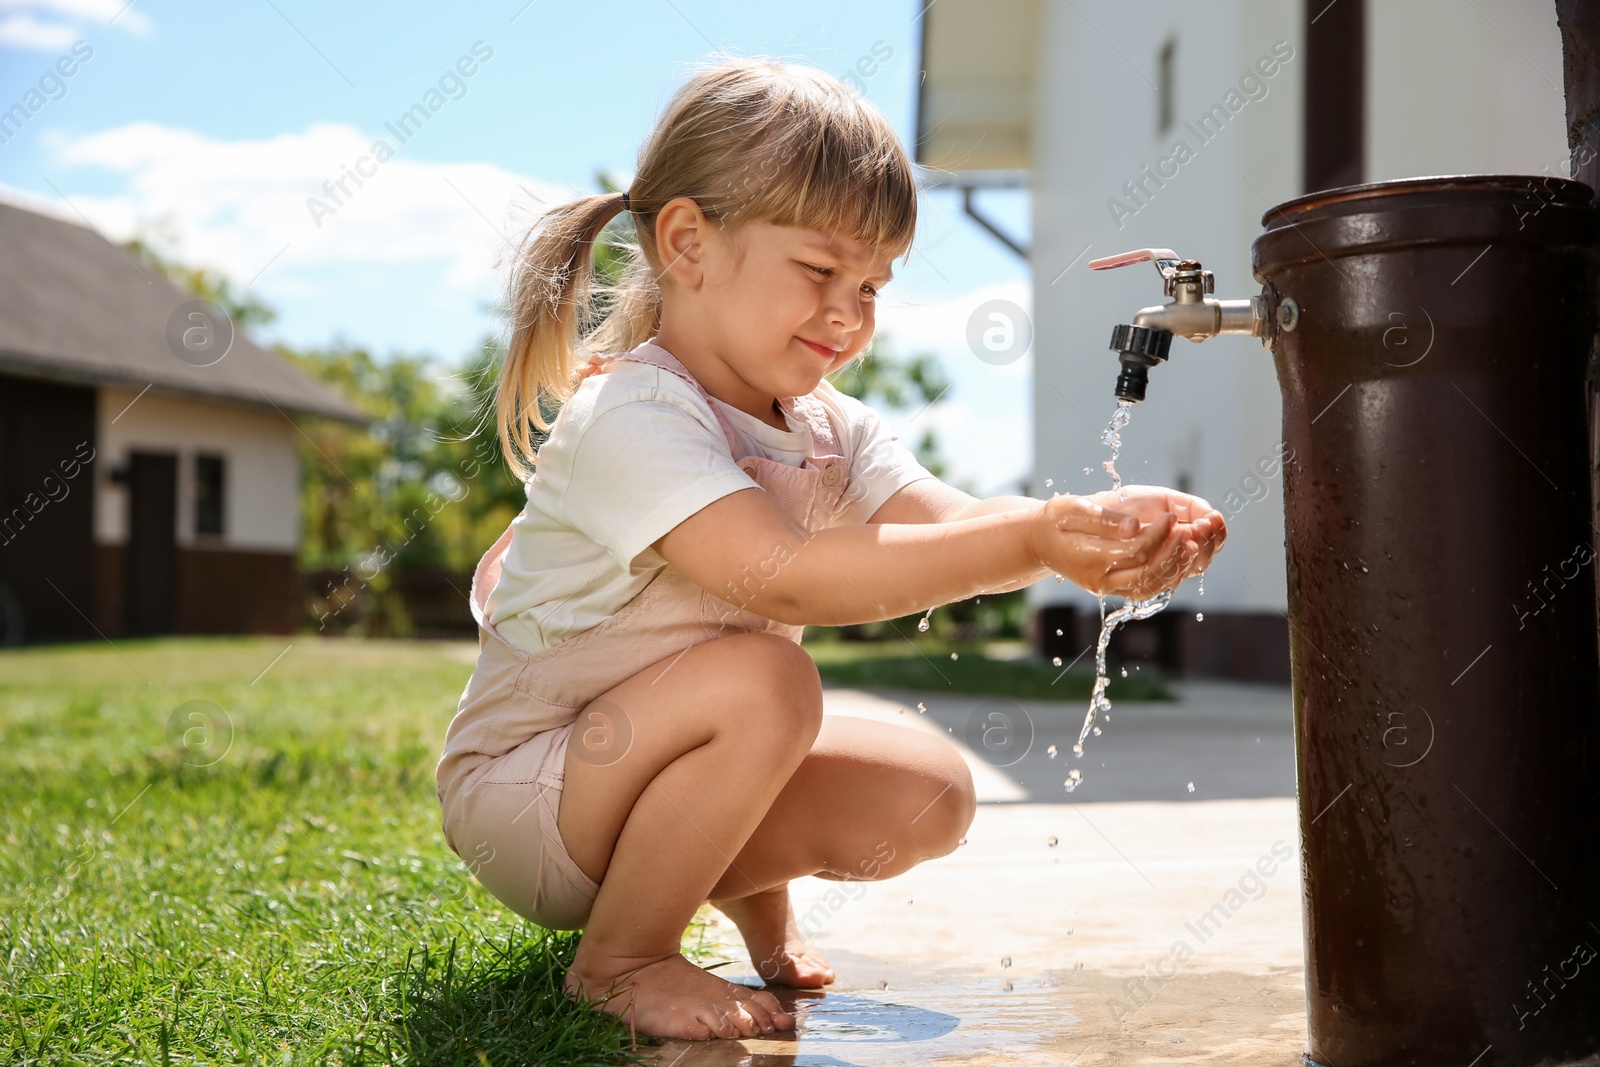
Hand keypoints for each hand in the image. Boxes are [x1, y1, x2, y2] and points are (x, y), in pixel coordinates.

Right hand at [1027, 487, 1225, 598]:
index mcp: (1088, 558)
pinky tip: (1180, 557)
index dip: (1158, 535)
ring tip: (1190, 545)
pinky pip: (1147, 589)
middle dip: (1173, 554)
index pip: (1134, 551)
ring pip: (1150, 587)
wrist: (1040, 542)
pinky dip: (1168, 576)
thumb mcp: (1071, 509)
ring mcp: (1108, 587)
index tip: (1170, 516)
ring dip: (1175, 568)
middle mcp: (1100, 580)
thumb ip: (1102, 519)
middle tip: (1189, 532)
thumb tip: (1134, 525)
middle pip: (1147, 575)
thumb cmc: (1056, 520)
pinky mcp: (1116, 588)